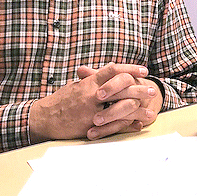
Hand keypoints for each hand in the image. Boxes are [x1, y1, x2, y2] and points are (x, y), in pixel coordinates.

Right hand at [29, 63, 160, 142]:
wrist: (43, 119)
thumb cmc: (60, 101)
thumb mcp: (76, 86)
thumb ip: (93, 79)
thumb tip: (109, 70)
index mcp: (89, 83)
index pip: (113, 70)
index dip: (130, 69)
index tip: (144, 70)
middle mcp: (92, 95)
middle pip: (122, 88)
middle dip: (140, 89)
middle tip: (153, 90)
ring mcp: (92, 111)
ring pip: (121, 108)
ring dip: (138, 110)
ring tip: (151, 111)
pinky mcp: (91, 126)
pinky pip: (114, 125)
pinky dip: (127, 124)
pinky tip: (137, 125)